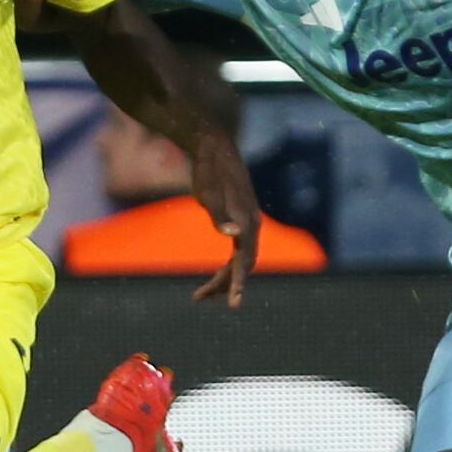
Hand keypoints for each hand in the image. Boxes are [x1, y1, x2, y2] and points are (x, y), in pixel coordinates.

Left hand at [185, 129, 260, 307]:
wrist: (213, 147)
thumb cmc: (209, 170)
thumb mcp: (209, 194)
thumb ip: (220, 216)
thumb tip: (234, 234)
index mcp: (248, 222)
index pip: (245, 261)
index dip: (238, 284)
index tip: (233, 305)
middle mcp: (252, 225)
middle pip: (243, 265)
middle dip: (224, 285)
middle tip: (198, 298)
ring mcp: (247, 223)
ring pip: (240, 260)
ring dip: (223, 278)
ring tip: (200, 294)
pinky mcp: (240, 219)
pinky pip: (237, 251)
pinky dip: (226, 266)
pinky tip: (215, 273)